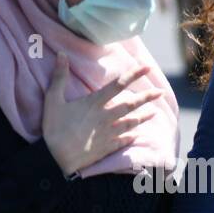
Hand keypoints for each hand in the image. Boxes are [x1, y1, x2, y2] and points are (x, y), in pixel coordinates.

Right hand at [41, 51, 163, 176]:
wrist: (57, 158)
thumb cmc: (54, 128)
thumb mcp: (53, 100)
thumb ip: (59, 77)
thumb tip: (62, 54)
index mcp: (95, 103)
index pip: (118, 85)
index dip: (134, 75)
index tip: (147, 68)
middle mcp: (106, 116)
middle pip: (131, 104)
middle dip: (147, 97)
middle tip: (160, 92)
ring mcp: (109, 133)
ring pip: (131, 123)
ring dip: (144, 117)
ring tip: (154, 113)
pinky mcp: (107, 147)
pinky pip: (124, 141)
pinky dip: (132, 137)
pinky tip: (137, 135)